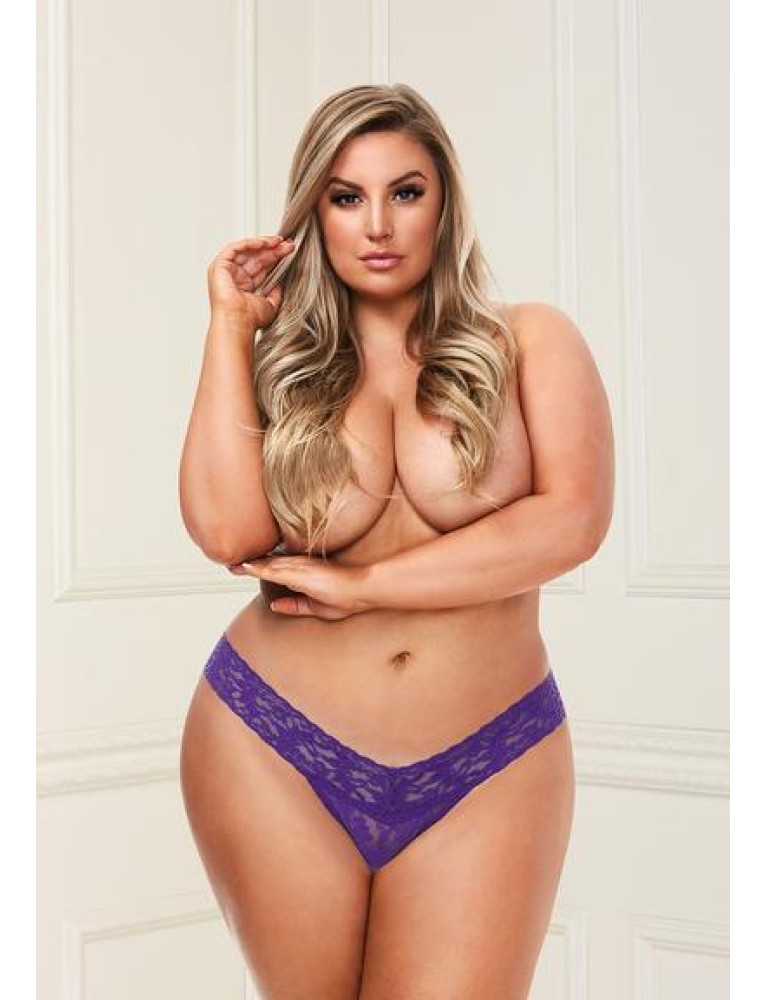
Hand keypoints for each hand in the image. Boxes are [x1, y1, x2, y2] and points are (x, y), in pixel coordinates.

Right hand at [207, 235, 295, 329]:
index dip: (274, 258)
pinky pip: (235, 247)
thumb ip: (275, 293)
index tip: (287, 253)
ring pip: (246, 250)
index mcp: (243, 286)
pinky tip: (265, 243)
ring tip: (279, 242)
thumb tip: (280, 283)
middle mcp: (234, 277)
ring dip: (263, 244)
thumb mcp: (270, 304)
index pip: (260, 266)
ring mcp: (225, 271)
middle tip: (288, 246)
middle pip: (255, 257)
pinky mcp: (219, 265)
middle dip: (272, 250)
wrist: (238, 322)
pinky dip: (250, 243)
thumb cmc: (249, 319)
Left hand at [227, 555, 370, 619]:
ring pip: (268, 565)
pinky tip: (245, 567)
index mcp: (302, 573)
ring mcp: (299, 567)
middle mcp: (299, 567)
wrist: (363, 590)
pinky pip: (275, 570)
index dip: (257, 567)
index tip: (240, 568)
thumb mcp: (315, 607)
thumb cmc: (346, 598)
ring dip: (248, 565)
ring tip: (230, 565)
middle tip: (227, 563)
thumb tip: (273, 605)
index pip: (275, 568)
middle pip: (267, 564)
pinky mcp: (302, 572)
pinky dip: (259, 568)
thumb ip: (294, 605)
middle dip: (247, 565)